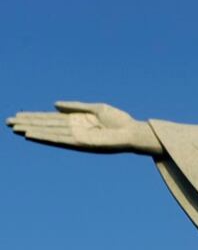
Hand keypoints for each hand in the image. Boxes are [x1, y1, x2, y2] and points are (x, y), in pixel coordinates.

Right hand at [6, 101, 163, 154]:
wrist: (133, 132)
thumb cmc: (119, 121)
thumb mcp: (96, 109)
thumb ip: (75, 107)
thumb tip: (54, 105)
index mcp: (77, 121)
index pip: (50, 119)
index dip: (34, 117)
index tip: (17, 116)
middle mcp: (74, 130)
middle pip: (46, 126)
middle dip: (28, 123)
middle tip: (8, 122)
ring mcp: (76, 138)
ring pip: (49, 133)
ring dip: (32, 130)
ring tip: (15, 128)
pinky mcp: (81, 143)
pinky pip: (60, 139)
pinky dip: (46, 137)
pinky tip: (32, 135)